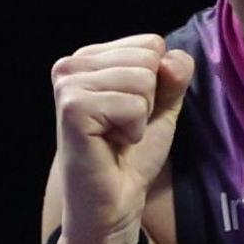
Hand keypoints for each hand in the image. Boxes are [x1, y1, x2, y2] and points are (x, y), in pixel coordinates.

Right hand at [50, 33, 193, 243]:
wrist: (116, 200)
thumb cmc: (134, 151)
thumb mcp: (164, 103)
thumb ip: (175, 73)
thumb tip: (170, 60)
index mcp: (91, 56)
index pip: (152, 42)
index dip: (156, 82)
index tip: (131, 110)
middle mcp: (72, 64)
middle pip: (148, 58)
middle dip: (149, 98)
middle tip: (123, 126)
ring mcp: (69, 85)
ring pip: (143, 79)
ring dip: (140, 116)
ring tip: (116, 134)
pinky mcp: (73, 108)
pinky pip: (133, 104)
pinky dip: (133, 129)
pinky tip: (111, 143)